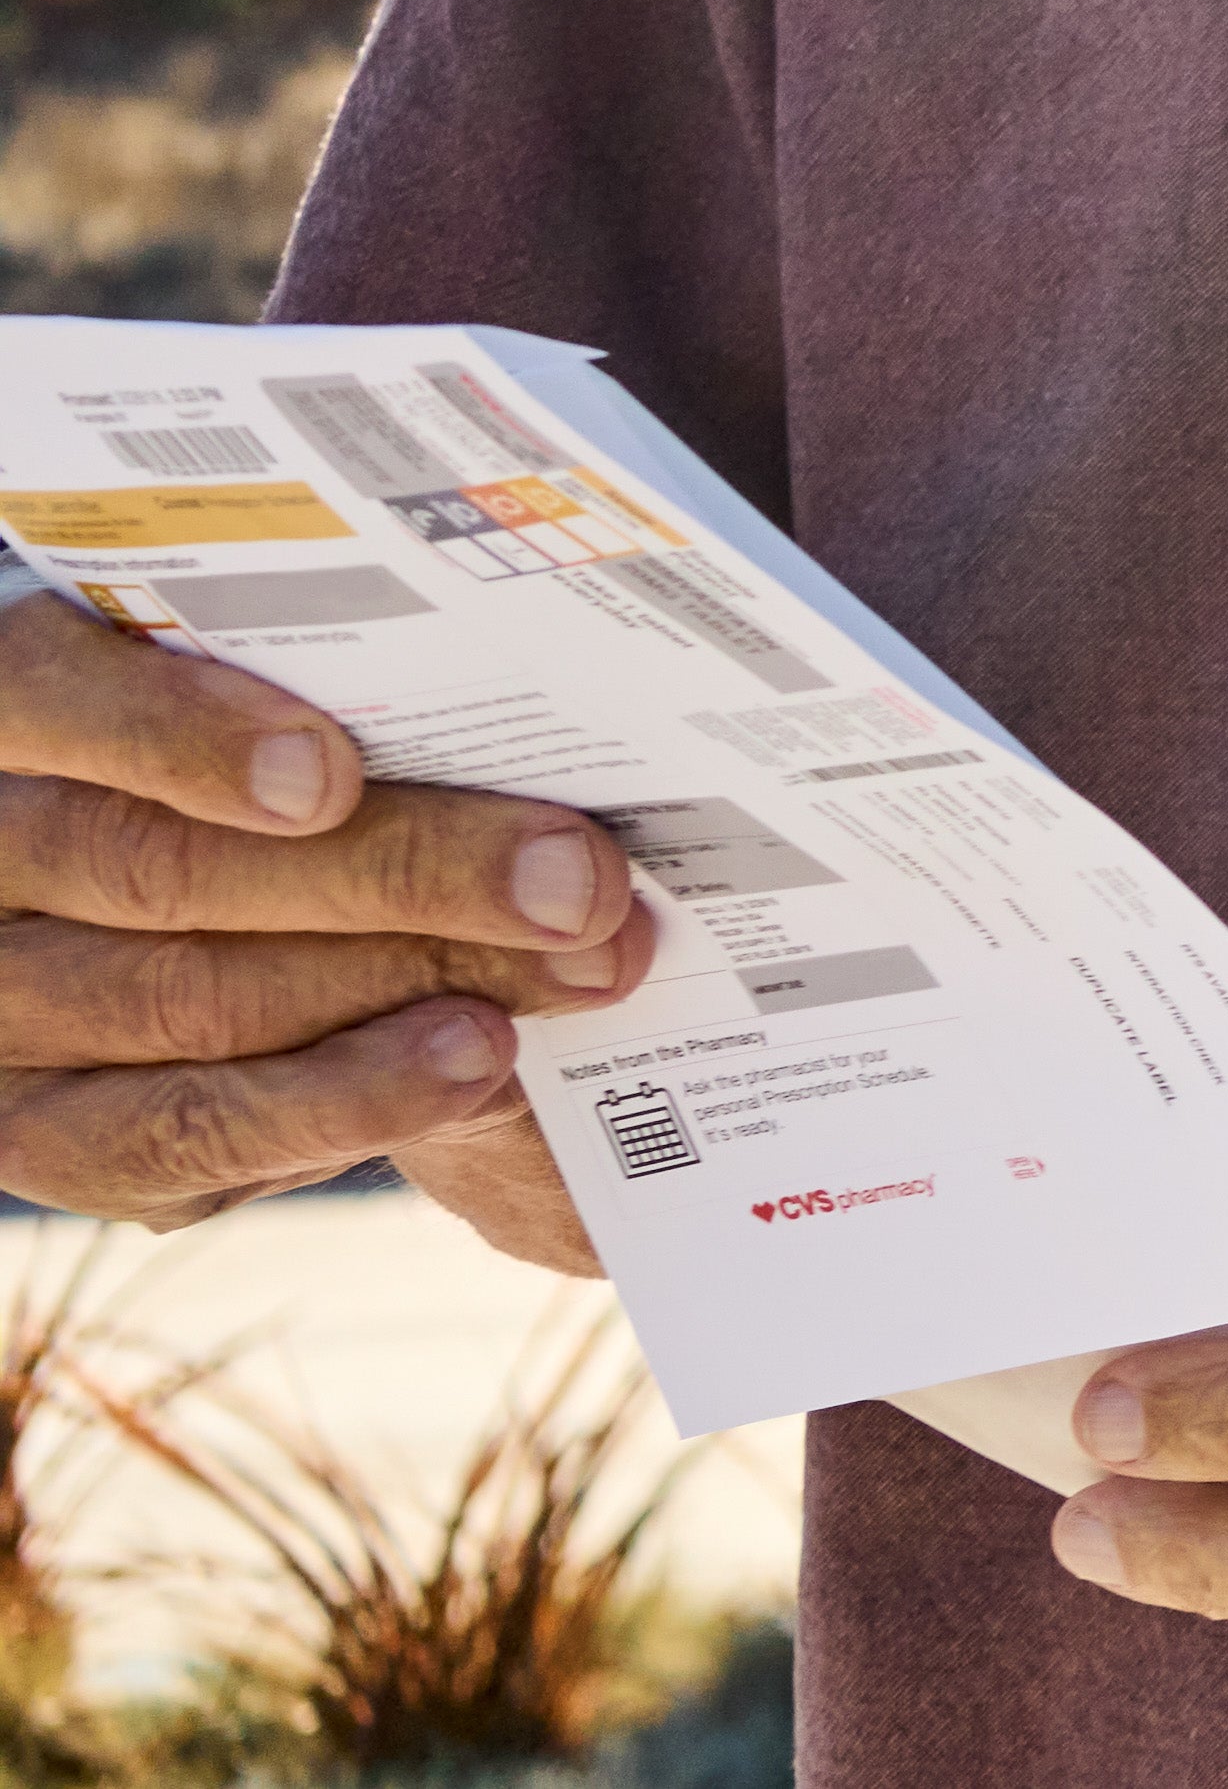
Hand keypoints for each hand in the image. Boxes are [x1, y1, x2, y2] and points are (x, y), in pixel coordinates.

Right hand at [0, 589, 654, 1234]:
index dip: (178, 736)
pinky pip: (185, 1134)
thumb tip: (547, 717)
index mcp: (10, 713)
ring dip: (407, 985)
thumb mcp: (279, 691)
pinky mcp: (41, 1134)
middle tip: (580, 880)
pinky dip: (347, 1101)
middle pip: (162, 869)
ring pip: (190, 1001)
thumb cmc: (273, 752)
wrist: (218, 913)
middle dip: (398, 873)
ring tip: (574, 971)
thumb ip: (346, 683)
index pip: (48, 698)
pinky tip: (479, 1063)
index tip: (328, 773)